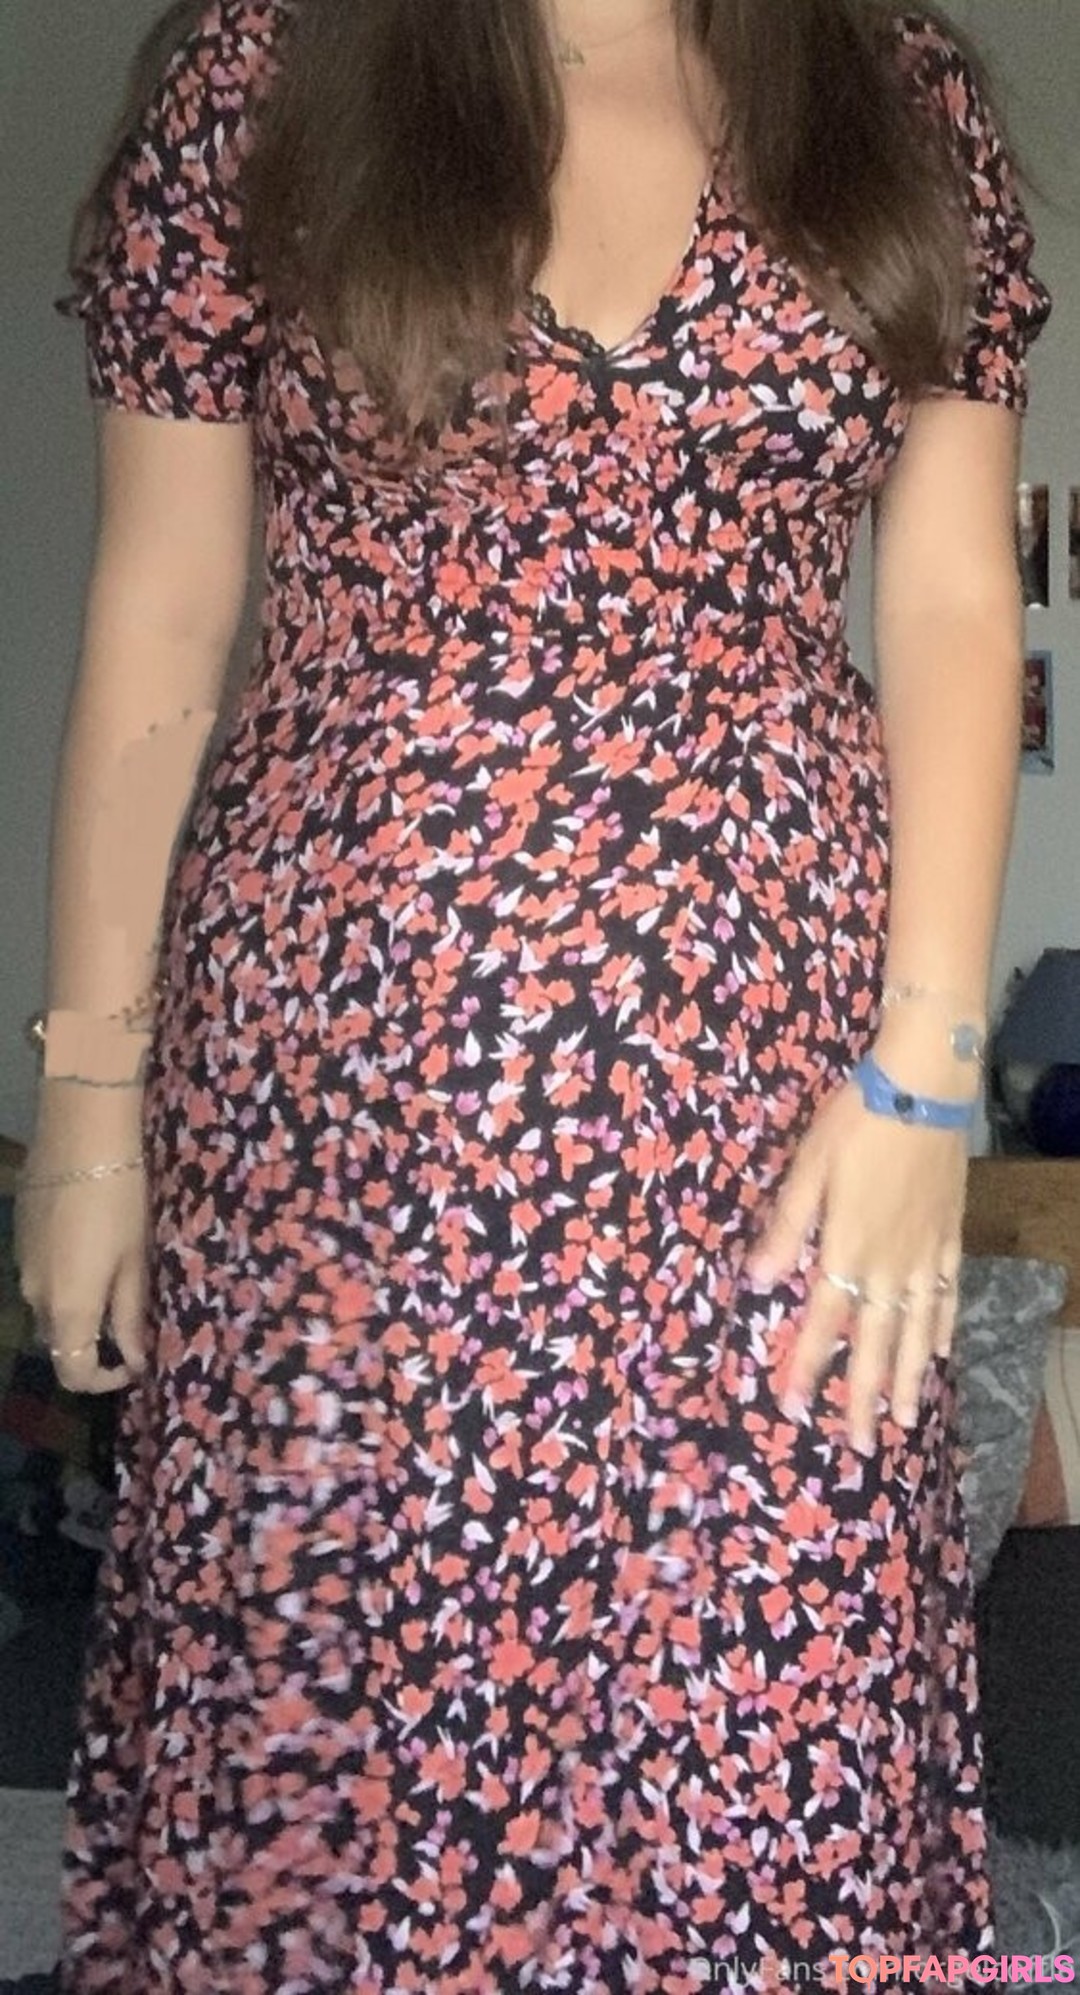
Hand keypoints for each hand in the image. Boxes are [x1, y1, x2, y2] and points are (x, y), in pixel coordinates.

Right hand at [13, 1084, 149, 1394]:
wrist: (81, 1132)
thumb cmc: (121, 1199)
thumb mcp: (135, 1260)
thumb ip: (130, 1316)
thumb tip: (135, 1360)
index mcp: (68, 1308)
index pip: (74, 1373)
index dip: (104, 1381)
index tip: (134, 1364)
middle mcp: (35, 1295)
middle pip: (60, 1341)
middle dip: (93, 1341)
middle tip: (130, 1317)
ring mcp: (21, 1265)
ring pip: (48, 1306)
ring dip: (78, 1306)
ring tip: (114, 1275)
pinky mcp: (19, 1237)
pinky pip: (40, 1274)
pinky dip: (63, 1276)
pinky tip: (89, 1244)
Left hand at [741, 1064, 968, 1454]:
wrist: (923, 1089)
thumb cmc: (855, 1123)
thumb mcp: (806, 1169)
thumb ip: (786, 1229)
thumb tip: (758, 1282)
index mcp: (847, 1249)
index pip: (821, 1321)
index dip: (806, 1365)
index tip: (792, 1407)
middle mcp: (889, 1265)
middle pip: (875, 1344)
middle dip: (864, 1397)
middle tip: (861, 1445)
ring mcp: (924, 1254)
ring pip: (915, 1332)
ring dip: (907, 1378)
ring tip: (903, 1420)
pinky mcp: (949, 1237)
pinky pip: (945, 1297)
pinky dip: (941, 1331)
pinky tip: (937, 1354)